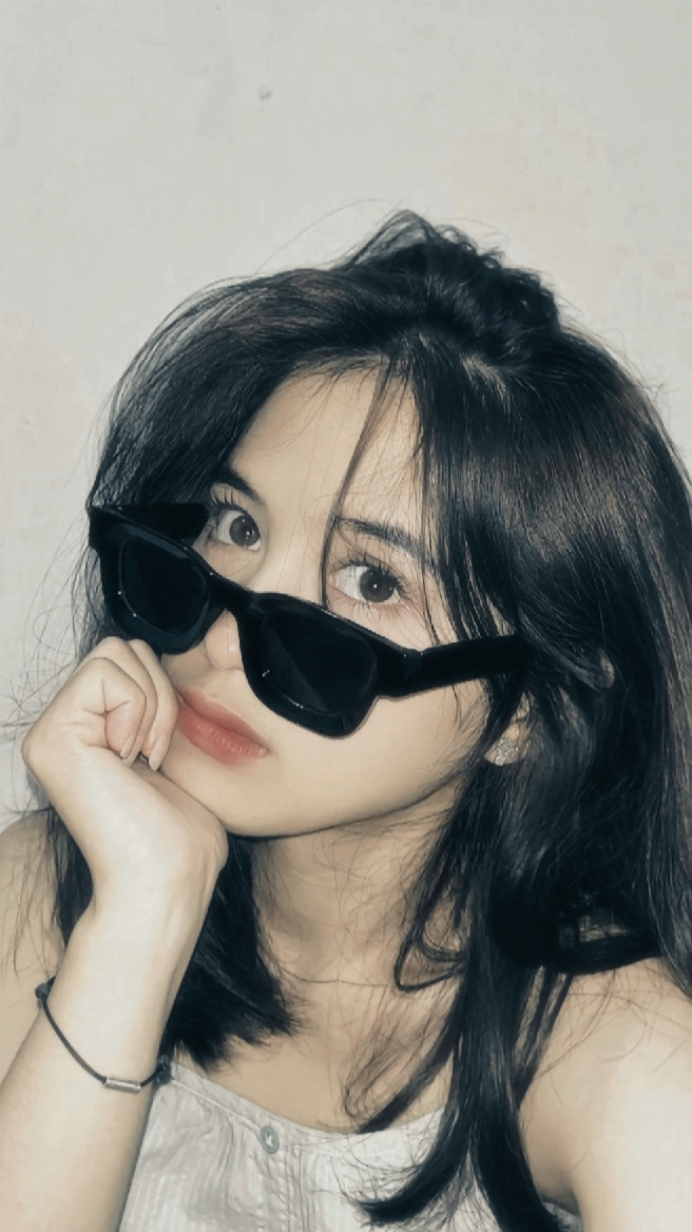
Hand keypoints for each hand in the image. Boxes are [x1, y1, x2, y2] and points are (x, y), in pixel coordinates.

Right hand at [22, 638, 228, 920]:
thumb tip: (179, 656)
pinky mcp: (51, 737)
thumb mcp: (174, 750)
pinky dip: (138, 710)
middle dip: (159, 691)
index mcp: (88, 729)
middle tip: (156, 754)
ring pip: (114, 651)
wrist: (167, 881)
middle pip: (121, 646)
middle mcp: (61, 727)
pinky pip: (107, 674)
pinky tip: (132, 760)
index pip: (130, 657)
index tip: (164, 752)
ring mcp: (49, 732)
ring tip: (145, 759)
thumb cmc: (180, 834)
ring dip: (152, 703)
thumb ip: (159, 703)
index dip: (165, 692)